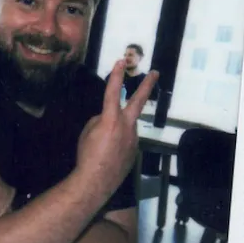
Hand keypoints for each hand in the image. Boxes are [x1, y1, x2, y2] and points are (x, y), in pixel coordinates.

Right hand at [77, 60, 158, 193]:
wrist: (96, 181)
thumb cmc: (87, 155)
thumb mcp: (88, 131)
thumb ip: (100, 120)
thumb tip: (108, 118)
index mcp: (112, 119)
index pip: (114, 92)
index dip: (116, 76)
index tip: (120, 61)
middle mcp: (127, 126)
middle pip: (139, 101)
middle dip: (147, 85)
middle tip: (156, 73)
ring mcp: (134, 139)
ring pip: (128, 126)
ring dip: (118, 129)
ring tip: (104, 144)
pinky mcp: (135, 151)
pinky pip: (126, 141)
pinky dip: (118, 143)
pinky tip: (109, 154)